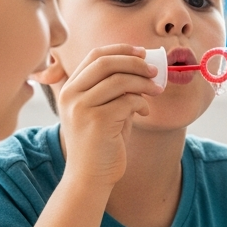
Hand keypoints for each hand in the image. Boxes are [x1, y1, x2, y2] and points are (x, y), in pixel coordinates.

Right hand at [56, 45, 161, 185]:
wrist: (90, 176)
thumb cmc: (102, 142)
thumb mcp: (106, 109)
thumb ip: (117, 89)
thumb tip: (144, 65)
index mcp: (70, 88)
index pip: (95, 55)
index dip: (121, 50)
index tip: (143, 52)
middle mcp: (70, 94)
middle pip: (106, 62)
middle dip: (135, 63)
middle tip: (155, 71)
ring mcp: (80, 107)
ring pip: (119, 80)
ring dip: (144, 83)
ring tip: (156, 91)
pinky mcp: (96, 121)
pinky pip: (127, 101)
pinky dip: (141, 103)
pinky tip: (144, 112)